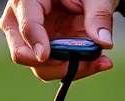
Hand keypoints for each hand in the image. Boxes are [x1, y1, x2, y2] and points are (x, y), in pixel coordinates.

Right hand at [0, 0, 114, 82]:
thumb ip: (98, 15)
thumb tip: (103, 42)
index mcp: (28, 1)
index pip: (27, 25)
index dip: (35, 41)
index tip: (45, 55)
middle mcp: (21, 24)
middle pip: (23, 54)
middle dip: (53, 65)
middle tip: (84, 63)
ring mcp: (30, 42)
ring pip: (40, 68)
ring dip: (69, 70)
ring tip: (98, 62)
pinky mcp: (43, 53)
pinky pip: (54, 69)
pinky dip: (75, 69)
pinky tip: (94, 62)